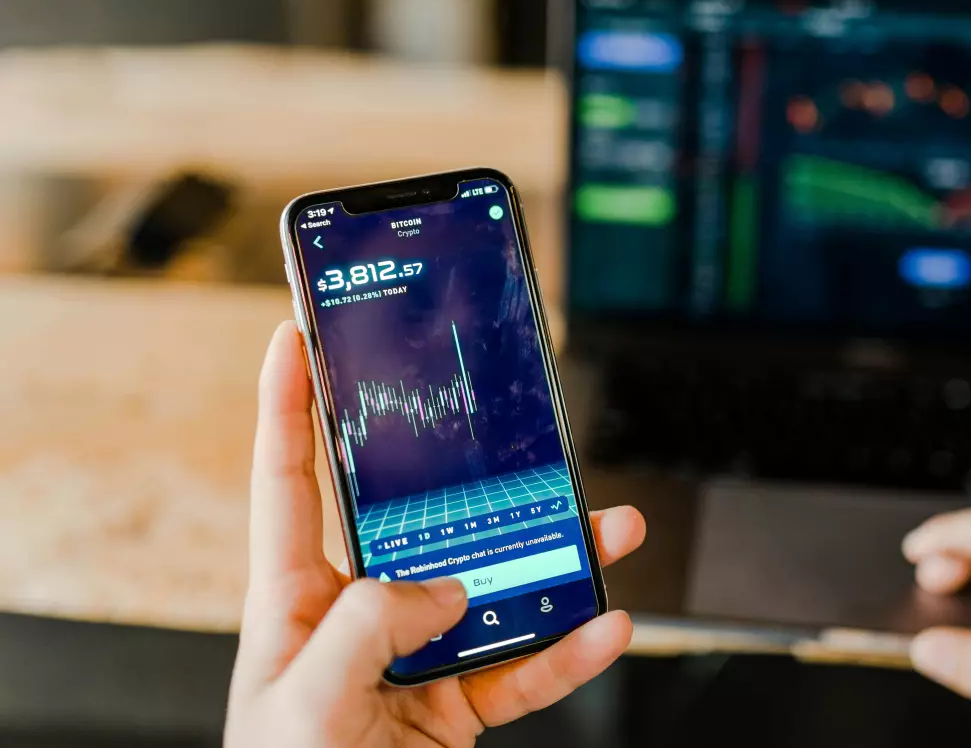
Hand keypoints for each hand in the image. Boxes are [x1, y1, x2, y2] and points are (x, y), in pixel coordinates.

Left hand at [225, 322, 646, 747]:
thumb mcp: (303, 705)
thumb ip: (368, 630)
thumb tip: (446, 588)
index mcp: (295, 599)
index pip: (288, 482)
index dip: (287, 408)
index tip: (297, 339)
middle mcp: (359, 613)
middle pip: (423, 522)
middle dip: (474, 474)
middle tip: (513, 424)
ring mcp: (414, 656)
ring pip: (494, 588)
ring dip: (555, 560)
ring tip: (609, 528)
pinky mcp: (457, 703)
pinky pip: (523, 665)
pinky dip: (568, 650)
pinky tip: (606, 626)